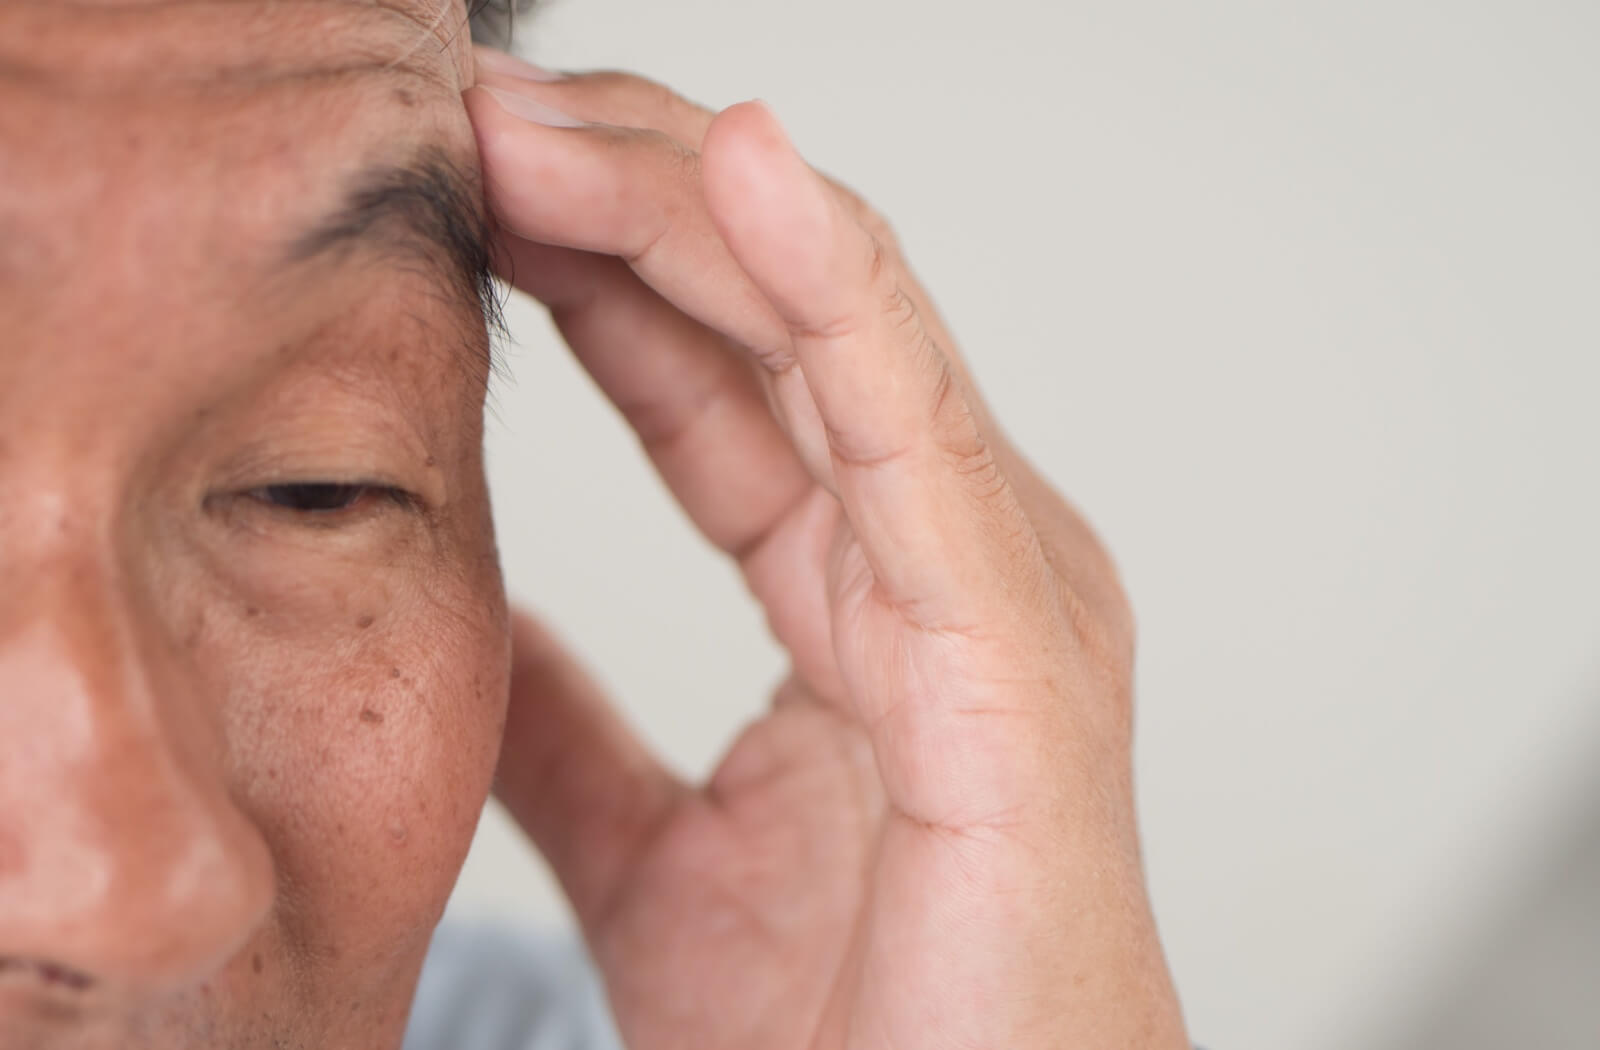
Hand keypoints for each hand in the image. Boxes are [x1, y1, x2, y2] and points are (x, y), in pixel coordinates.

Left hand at [465, 51, 1187, 1049]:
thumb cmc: (856, 1036)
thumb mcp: (657, 856)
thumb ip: (575, 736)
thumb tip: (472, 630)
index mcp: (874, 597)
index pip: (725, 388)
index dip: (599, 282)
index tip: (469, 200)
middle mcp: (945, 560)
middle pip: (783, 325)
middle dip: (629, 203)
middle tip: (479, 113)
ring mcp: (993, 585)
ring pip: (839, 334)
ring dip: (690, 207)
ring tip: (548, 116)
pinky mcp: (1016, 647)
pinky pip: (909, 431)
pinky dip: (831, 290)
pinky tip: (738, 169)